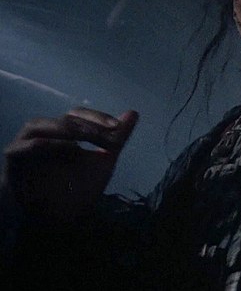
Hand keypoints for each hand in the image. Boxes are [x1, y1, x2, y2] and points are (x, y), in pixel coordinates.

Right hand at [2, 107, 137, 222]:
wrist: (56, 222)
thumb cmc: (75, 191)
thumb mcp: (102, 163)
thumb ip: (116, 139)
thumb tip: (133, 113)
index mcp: (62, 134)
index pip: (78, 116)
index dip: (97, 118)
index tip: (118, 127)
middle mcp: (42, 135)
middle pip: (63, 119)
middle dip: (88, 124)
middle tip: (109, 132)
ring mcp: (24, 146)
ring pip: (39, 126)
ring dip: (66, 129)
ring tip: (88, 137)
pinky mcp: (12, 161)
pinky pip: (25, 147)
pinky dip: (46, 144)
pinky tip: (68, 150)